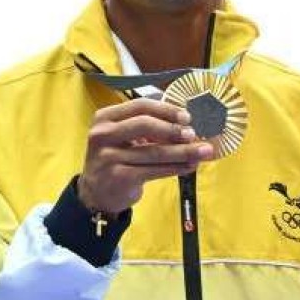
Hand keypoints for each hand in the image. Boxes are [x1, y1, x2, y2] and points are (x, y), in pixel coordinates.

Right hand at [77, 97, 213, 215]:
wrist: (96, 193)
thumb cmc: (115, 158)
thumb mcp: (122, 136)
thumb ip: (146, 125)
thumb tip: (184, 120)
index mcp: (105, 118)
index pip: (139, 106)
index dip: (166, 109)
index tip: (186, 116)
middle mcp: (103, 135)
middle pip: (144, 125)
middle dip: (173, 129)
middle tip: (193, 134)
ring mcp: (109, 156)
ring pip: (154, 151)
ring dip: (183, 151)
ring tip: (203, 151)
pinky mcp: (120, 176)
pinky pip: (155, 170)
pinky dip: (176, 168)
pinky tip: (190, 166)